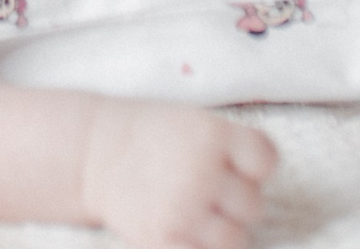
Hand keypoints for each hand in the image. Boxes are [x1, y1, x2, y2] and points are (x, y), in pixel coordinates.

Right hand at [78, 98, 276, 248]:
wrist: (93, 155)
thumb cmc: (153, 137)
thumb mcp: (194, 123)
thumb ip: (233, 149)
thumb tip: (264, 187)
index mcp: (211, 135)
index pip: (266, 160)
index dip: (255, 167)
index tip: (238, 165)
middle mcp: (200, 172)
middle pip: (253, 205)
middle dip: (237, 201)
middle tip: (212, 190)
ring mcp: (183, 209)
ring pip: (236, 238)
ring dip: (224, 229)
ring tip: (202, 214)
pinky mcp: (165, 240)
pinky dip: (201, 246)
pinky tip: (187, 230)